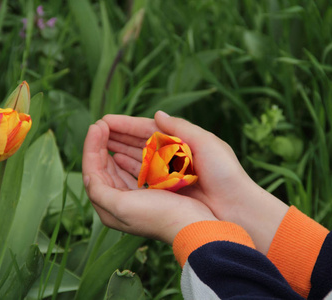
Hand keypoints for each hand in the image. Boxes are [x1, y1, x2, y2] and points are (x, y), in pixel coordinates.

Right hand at [103, 111, 288, 253]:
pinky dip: (126, 168)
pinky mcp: (164, 190)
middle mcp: (169, 155)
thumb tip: (157, 114)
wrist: (236, 207)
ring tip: (98, 144)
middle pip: (136, 142)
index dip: (124, 124)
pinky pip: (139, 176)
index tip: (104, 121)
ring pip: (134, 158)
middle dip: (116, 136)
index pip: (145, 129)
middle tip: (95, 131)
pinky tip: (113, 163)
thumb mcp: (206, 142)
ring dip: (117, 150)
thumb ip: (180, 127)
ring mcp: (165, 173)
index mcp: (179, 140)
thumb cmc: (225, 173)